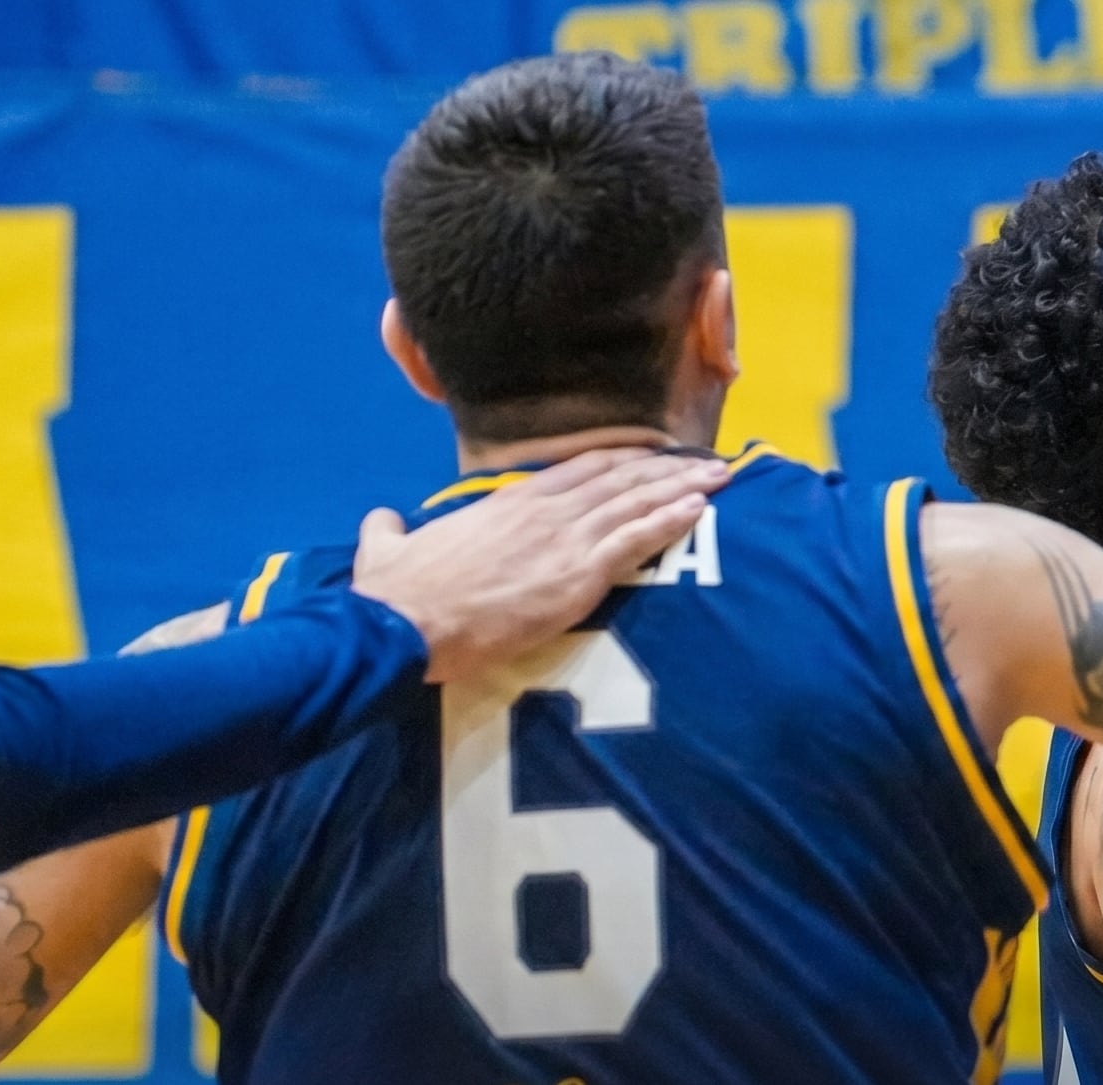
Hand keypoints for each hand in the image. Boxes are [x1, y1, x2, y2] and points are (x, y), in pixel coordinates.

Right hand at [352, 448, 728, 682]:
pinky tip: (699, 510)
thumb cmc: (398, 591)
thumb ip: (392, 531)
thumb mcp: (389, 549)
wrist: (405, 623)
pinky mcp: (577, 575)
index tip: (650, 457)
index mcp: (509, 502)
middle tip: (703, 462)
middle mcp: (545, 511)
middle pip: (618, 479)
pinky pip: (636, 541)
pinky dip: (671, 521)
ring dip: (681, 489)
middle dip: (665, 470)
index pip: (579, 470)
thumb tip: (384, 521)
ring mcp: (564, 540)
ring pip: (635, 503)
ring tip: (719, 478)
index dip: (620, 461)